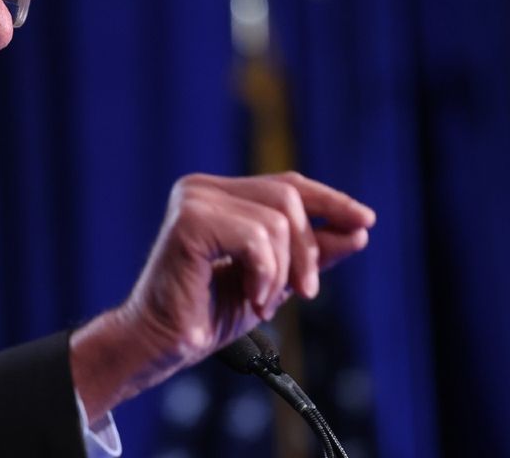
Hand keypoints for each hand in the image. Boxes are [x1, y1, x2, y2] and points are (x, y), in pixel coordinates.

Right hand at [68, 172, 374, 421]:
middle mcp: (201, 189)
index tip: (366, 221)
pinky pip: (256, 238)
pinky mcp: (188, 223)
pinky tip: (252, 299)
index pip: (287, 184)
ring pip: (277, 221)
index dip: (330, 200)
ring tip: (263, 303)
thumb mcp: (274, 282)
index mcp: (217, 196)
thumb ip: (310, 255)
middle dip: (308, 249)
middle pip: (288, 197)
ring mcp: (192, 201)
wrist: (163, 344)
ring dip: (281, 273)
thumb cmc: (206, 314)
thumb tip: (358, 231)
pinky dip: (264, 275)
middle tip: (307, 292)